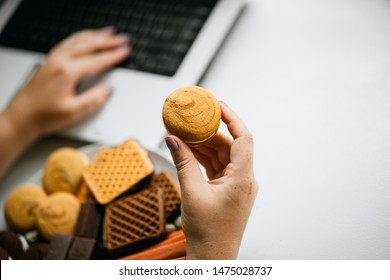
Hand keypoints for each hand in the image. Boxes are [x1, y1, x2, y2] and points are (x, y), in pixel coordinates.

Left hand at [3, 27, 129, 140]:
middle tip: (122, 39)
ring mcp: (53, 59)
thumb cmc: (44, 116)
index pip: (97, 60)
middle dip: (109, 41)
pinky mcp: (49, 62)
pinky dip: (81, 37)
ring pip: (78, 40)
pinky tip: (86, 37)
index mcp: (67, 72)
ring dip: (96, 35)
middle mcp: (60, 61)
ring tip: (109, 32)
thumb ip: (94, 99)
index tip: (125, 51)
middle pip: (89, 45)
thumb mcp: (74, 112)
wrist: (22, 117)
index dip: (114, 55)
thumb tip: (108, 89)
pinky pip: (69, 42)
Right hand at [165, 102, 257, 258]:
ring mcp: (237, 184)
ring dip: (204, 145)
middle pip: (230, 145)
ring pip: (222, 155)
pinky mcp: (229, 189)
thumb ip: (183, 162)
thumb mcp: (192, 192)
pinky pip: (218, 166)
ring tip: (186, 134)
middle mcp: (244, 179)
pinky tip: (189, 151)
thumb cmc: (208, 232)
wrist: (212, 256)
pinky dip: (204, 158)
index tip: (217, 104)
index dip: (231, 118)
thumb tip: (172, 139)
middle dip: (210, 132)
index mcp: (243, 178)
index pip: (243, 138)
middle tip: (193, 119)